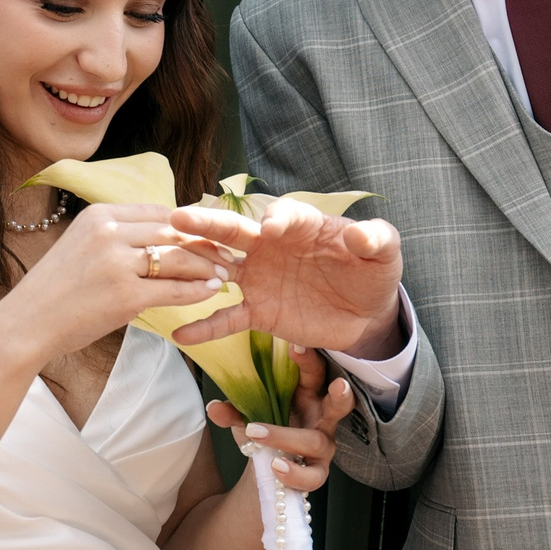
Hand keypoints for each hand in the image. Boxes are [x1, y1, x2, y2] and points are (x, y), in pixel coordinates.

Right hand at [0, 203, 226, 363]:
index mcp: (99, 215)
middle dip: (204, 245)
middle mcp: (109, 232)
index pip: (158, 212)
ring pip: (178, 259)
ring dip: (206, 267)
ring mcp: (117, 264)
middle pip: (173, 232)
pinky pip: (174, 290)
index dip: (187, 226)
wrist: (27, 323)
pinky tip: (210, 293)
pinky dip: (196, 291)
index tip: (207, 236)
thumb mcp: (81, 245)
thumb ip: (118, 236)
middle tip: (226, 255)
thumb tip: (162, 236)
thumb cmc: (56, 290)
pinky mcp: (125, 296)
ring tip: (223, 274)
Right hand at [166, 198, 403, 351]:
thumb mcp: (385, 255)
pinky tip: (182, 335)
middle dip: (208, 223)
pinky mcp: (260, 311)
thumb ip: (377, 240)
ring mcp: (261, 278)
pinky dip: (206, 326)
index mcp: (302, 226)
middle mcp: (272, 246)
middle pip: (235, 231)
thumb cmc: (373, 274)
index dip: (277, 218)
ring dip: (194, 264)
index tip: (270, 228)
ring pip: (220, 267)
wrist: (367, 314)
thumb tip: (362, 236)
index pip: (284, 214)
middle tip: (180, 217)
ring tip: (165, 263)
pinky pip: (228, 318)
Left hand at [204, 347, 349, 493]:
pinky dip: (294, 472)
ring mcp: (323, 446)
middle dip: (341, 395)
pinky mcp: (317, 472)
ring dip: (285, 436)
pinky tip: (276, 466)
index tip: (294, 346)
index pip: (314, 372)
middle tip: (338, 385)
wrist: (265, 469)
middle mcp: (321, 418)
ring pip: (315, 441)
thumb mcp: (247, 416)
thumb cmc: (265, 429)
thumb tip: (214, 407)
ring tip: (256, 434)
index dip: (308, 359)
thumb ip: (233, 410)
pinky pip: (312, 476)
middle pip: (339, 404)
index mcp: (308, 394)